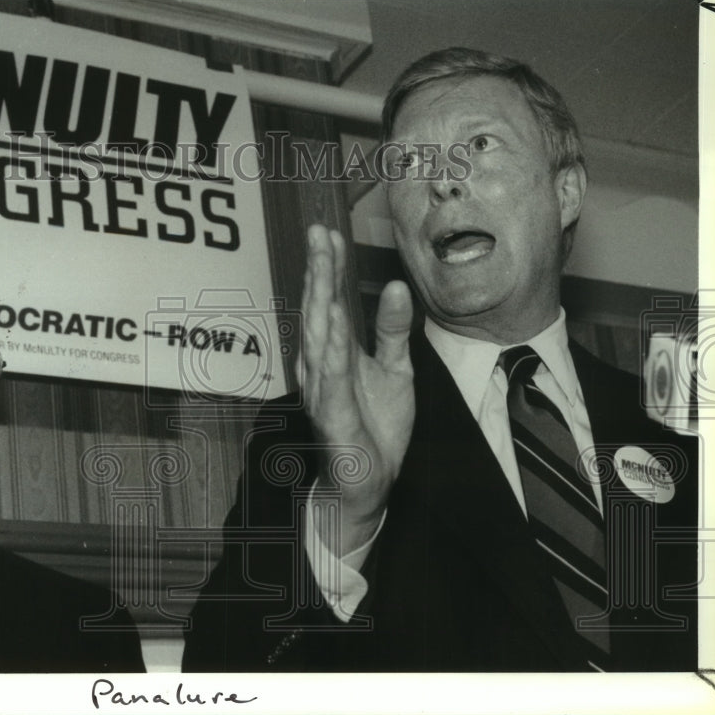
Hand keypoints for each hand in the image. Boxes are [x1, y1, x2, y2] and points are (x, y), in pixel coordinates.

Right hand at [299, 225, 414, 555]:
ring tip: (322, 264)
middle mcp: (321, 366)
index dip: (328, 267)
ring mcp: (323, 390)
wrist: (366, 483)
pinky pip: (332, 379)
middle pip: (318, 310)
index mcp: (335, 353)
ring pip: (319, 338)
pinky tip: (333, 324)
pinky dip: (331, 352)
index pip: (330, 301)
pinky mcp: (334, 416)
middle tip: (318, 234)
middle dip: (318, 271)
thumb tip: (396, 285)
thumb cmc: (374, 425)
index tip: (328, 232)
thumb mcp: (395, 370)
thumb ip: (393, 330)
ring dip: (319, 300)